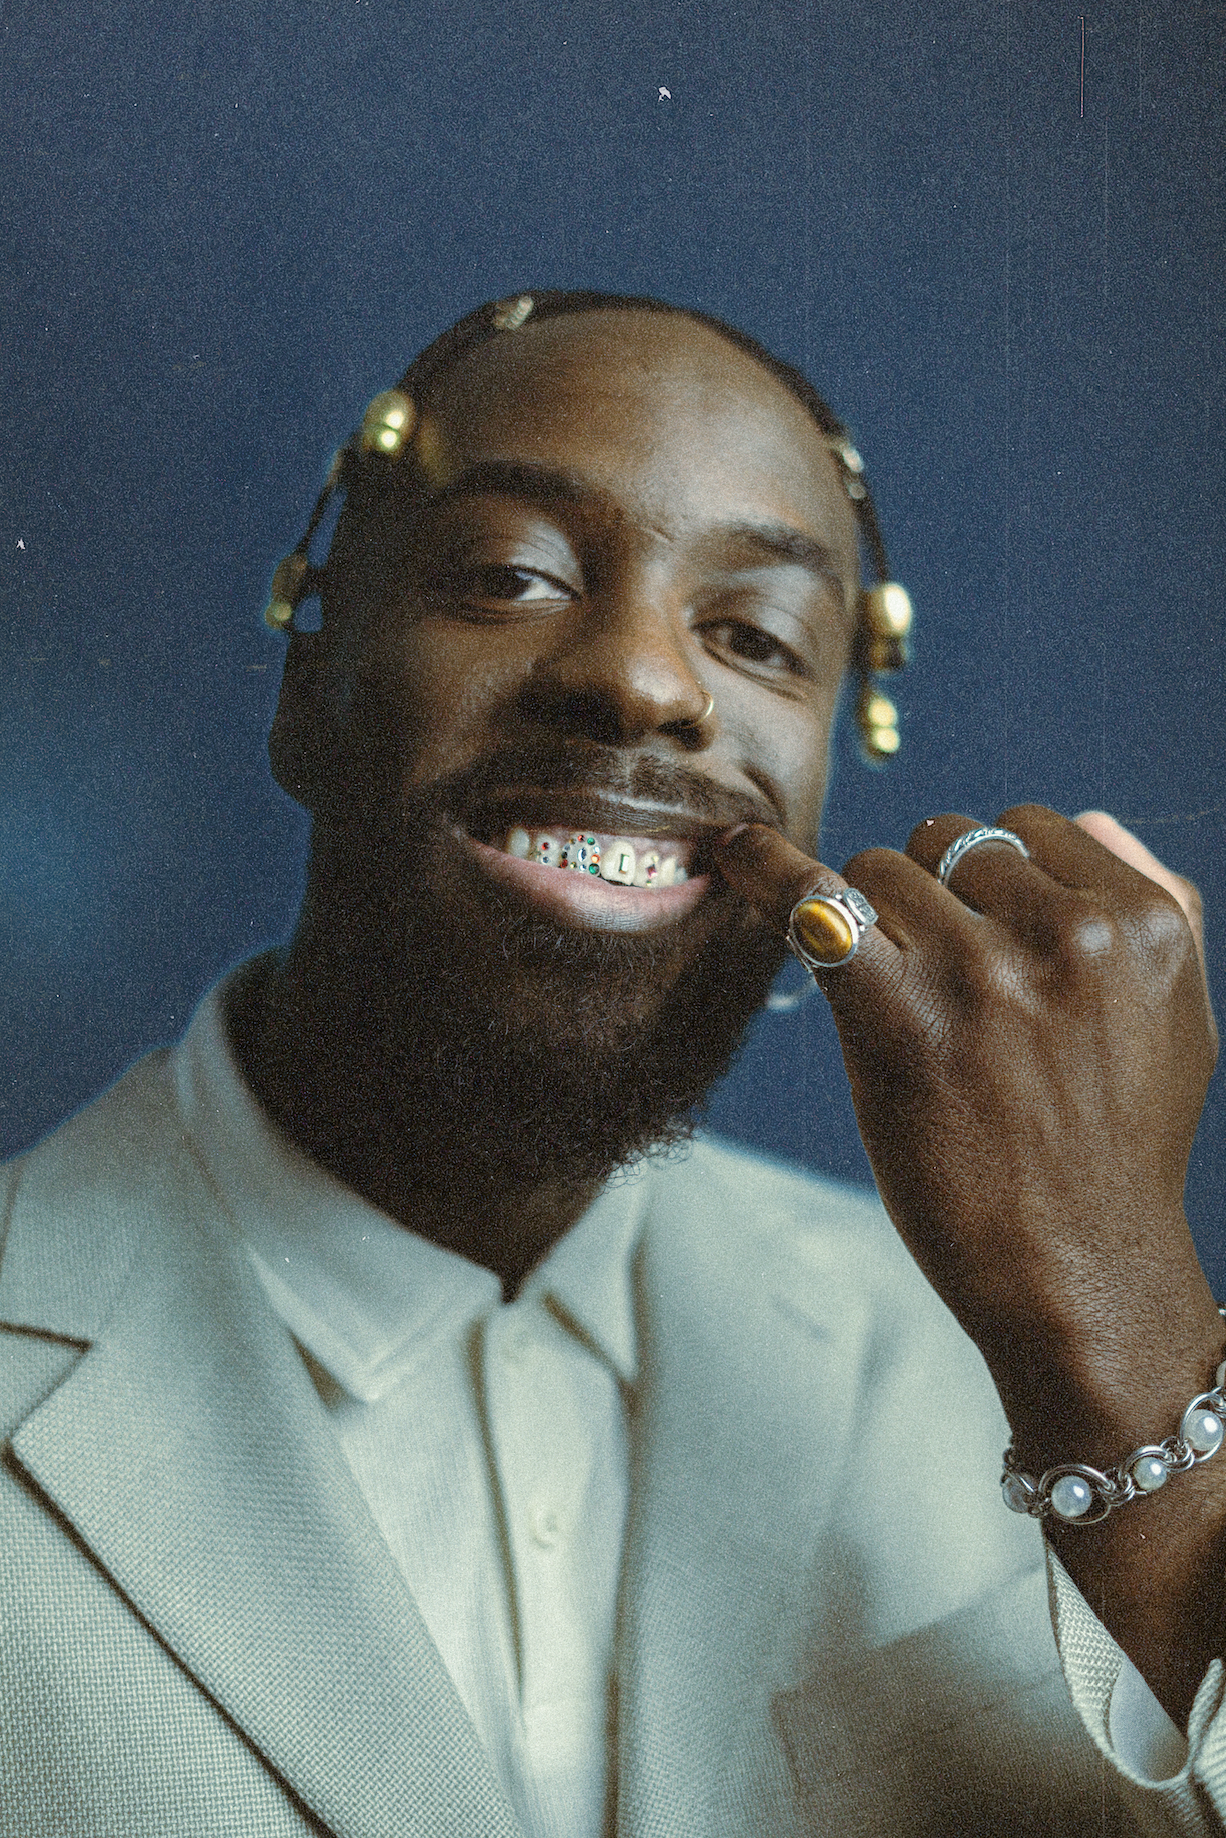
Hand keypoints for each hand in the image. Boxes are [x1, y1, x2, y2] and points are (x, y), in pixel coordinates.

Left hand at [716, 805, 1219, 1459]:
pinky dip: (764, 869)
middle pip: (948, 841)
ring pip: (880, 870)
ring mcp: (979, 975)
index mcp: (1142, 922)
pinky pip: (812, 904)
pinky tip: (729, 851)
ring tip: (890, 993)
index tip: (973, 920)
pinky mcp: (898, 1020)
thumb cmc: (1117, 1147)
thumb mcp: (1181, 1016)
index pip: (1032, 825)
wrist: (1076, 1271)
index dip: (991, 872)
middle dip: (929, 894)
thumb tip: (1089, 818)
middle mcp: (1067, 935)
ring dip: (868, 917)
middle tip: (934, 979)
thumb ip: (1157, 904)